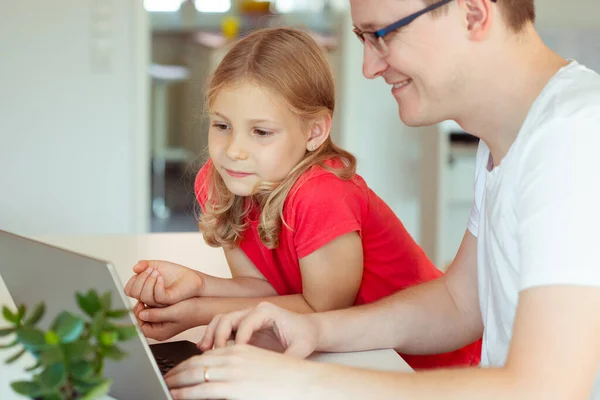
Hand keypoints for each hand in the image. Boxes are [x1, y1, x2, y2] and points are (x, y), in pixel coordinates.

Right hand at [124, 260, 203, 306]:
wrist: (190, 277)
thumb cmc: (174, 273)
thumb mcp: (156, 265)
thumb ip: (144, 265)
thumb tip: (134, 268)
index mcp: (144, 290)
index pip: (129, 289)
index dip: (134, 280)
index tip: (145, 269)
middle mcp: (149, 297)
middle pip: (134, 293)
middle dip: (141, 278)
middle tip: (152, 270)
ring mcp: (158, 301)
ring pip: (144, 296)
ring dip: (149, 281)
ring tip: (158, 273)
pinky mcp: (168, 301)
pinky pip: (157, 297)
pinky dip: (157, 286)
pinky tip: (162, 278)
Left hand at [133, 299, 198, 340]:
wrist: (204, 308)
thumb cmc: (192, 311)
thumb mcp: (173, 312)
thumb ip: (156, 315)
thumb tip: (141, 314)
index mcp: (159, 333)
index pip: (138, 326)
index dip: (137, 313)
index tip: (141, 302)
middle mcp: (158, 330)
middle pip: (141, 320)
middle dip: (141, 308)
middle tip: (144, 297)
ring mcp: (161, 323)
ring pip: (146, 313)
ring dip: (146, 303)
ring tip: (150, 295)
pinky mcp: (164, 316)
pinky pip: (152, 310)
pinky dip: (152, 302)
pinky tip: (156, 296)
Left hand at [165, 344, 323, 399]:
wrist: (307, 382)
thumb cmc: (288, 377)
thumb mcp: (261, 365)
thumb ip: (242, 367)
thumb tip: (225, 377)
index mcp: (240, 349)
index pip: (207, 354)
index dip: (190, 363)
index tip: (179, 372)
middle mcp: (234, 356)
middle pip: (197, 362)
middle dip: (178, 372)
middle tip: (165, 380)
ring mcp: (233, 371)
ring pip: (195, 374)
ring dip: (177, 382)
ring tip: (166, 387)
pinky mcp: (234, 387)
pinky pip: (201, 390)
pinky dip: (184, 393)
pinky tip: (175, 395)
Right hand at [198, 302, 318, 358]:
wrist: (308, 330)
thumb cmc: (305, 336)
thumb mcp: (301, 349)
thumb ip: (288, 359)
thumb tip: (277, 376)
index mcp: (267, 312)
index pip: (245, 323)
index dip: (238, 340)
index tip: (235, 357)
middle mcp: (254, 311)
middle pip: (228, 318)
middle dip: (218, 336)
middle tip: (214, 356)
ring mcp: (247, 317)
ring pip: (221, 320)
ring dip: (211, 334)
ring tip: (203, 351)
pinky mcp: (243, 326)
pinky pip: (223, 328)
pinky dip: (213, 337)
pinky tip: (208, 351)